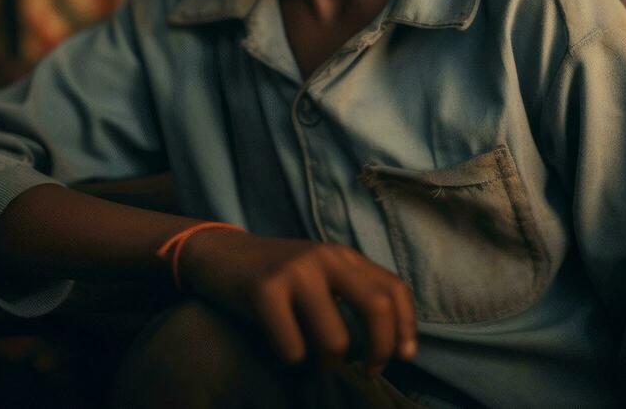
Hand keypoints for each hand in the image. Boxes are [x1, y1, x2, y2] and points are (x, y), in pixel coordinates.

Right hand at [177, 230, 416, 372]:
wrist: (218, 254)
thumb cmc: (275, 276)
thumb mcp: (318, 274)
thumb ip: (351, 293)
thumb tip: (388, 340)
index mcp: (343, 256)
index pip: (393, 288)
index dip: (407, 326)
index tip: (405, 357)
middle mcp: (325, 257)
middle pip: (376, 308)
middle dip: (380, 350)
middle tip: (369, 371)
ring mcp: (295, 272)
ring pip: (336, 340)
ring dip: (327, 363)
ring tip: (313, 358)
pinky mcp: (264, 290)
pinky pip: (294, 349)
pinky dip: (291, 361)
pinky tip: (282, 348)